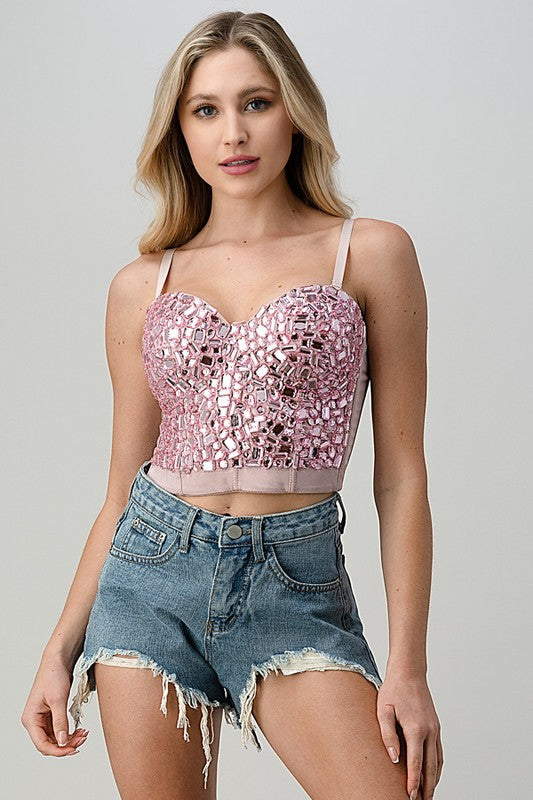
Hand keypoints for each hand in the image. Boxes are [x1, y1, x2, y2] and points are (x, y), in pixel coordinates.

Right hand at [21, 652, 89, 756]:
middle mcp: (34, 721)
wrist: (58, 660)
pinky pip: (59, 729)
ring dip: (69, 739)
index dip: (58, 750)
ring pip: (55, 738)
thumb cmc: (53, 675)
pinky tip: (80, 730)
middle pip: (49, 743)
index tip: (73, 749)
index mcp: (31, 718)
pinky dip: (69, 731)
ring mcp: (42, 718)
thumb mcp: (58, 700)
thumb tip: (62, 742)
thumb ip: (60, 722)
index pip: (42, 744)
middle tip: (82, 740)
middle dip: (66, 745)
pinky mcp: (51, 714)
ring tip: (83, 734)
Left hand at [376, 671, 442, 798]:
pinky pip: (439, 753)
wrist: (409, 673)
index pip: (416, 763)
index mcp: (416, 729)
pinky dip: (437, 768)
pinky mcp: (436, 727)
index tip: (410, 796)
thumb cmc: (393, 690)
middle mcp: (429, 731)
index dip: (414, 782)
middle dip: (426, 788)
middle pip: (431, 768)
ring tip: (426, 795)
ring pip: (437, 763)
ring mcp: (435, 730)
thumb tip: (394, 758)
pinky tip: (432, 776)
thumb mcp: (383, 710)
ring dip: (433, 781)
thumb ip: (388, 735)